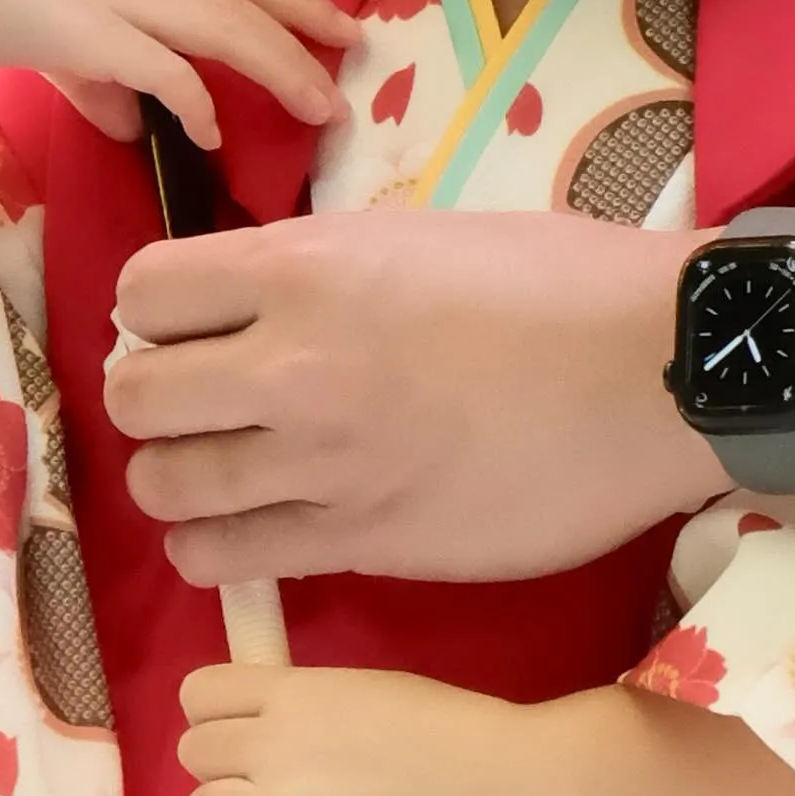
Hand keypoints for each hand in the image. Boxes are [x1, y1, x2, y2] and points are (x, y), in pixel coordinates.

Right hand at [0, 0, 352, 158]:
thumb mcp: (65, 35)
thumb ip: (106, 80)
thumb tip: (139, 128)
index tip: (342, 23)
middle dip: (307, 34)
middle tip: (352, 72)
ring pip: (223, 27)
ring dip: (278, 66)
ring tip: (318, 107)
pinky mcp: (91, 33)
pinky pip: (161, 67)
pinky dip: (195, 98)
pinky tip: (212, 132)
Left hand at [110, 205, 715, 584]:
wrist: (660, 373)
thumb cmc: (564, 284)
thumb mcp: (420, 235)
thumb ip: (323, 270)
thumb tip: (262, 304)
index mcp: (305, 268)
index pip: (142, 291)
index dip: (158, 312)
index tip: (194, 328)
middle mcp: (290, 366)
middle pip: (134, 398)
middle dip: (156, 400)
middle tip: (205, 405)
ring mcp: (322, 465)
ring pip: (163, 488)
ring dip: (181, 479)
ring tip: (223, 472)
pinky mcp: (362, 543)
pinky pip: (226, 560)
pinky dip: (219, 547)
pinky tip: (254, 530)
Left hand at [180, 653, 594, 795]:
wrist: (504, 786)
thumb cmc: (454, 728)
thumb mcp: (368, 688)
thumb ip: (307, 704)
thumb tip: (269, 726)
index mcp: (293, 693)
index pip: (199, 693)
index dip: (217, 712)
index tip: (247, 729)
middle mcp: (271, 745)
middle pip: (194, 753)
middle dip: (224, 766)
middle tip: (269, 783)